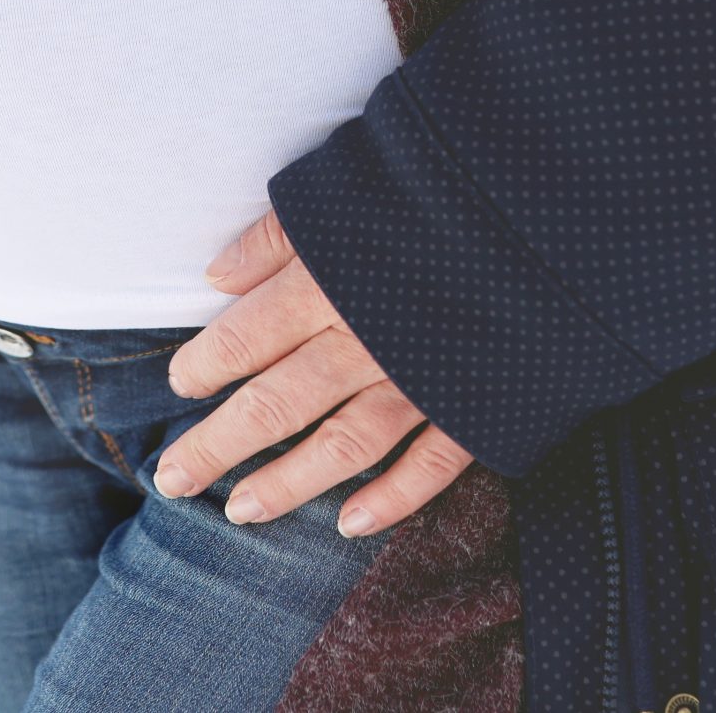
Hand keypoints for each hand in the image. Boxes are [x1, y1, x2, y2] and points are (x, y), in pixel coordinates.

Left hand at [156, 208, 473, 537]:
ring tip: (239, 511)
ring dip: (286, 484)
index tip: (180, 384)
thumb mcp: (342, 192)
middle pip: (276, 405)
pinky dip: (392, 500)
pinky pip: (431, 467)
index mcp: (328, 284)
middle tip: (171, 479)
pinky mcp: (475, 405)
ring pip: (341, 447)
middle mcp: (365, 340)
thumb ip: (277, 236)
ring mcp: (420, 380)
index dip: (204, 367)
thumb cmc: (429, 192)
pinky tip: (349, 524)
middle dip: (217, 446)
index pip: (246, 339)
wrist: (544, 211)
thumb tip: (216, 276)